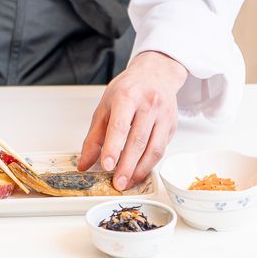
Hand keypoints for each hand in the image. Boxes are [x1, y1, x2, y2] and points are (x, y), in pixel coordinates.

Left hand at [77, 51, 187, 189]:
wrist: (155, 74)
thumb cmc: (129, 89)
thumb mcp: (105, 106)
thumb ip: (94, 137)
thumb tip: (84, 163)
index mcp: (128, 96)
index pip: (120, 125)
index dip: (113, 147)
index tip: (106, 165)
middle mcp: (148, 103)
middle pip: (138, 140)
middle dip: (127, 166)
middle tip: (117, 183)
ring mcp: (163, 114)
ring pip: (154, 148)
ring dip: (140, 170)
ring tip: (127, 182)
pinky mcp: (172, 125)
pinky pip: (162, 149)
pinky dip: (150, 164)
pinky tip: (139, 172)